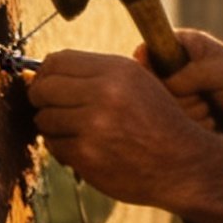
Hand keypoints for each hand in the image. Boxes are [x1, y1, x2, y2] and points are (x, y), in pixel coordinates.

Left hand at [27, 49, 222, 207]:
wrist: (181, 162)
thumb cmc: (158, 119)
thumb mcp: (138, 81)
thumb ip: (98, 74)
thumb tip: (45, 71)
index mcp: (118, 69)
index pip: (58, 61)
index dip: (46, 71)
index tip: (47, 81)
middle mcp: (104, 93)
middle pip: (43, 88)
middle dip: (40, 97)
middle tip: (50, 106)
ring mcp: (93, 126)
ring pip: (44, 118)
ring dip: (52, 125)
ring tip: (73, 128)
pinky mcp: (86, 155)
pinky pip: (53, 145)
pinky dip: (61, 147)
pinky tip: (83, 146)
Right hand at [131, 27, 222, 133]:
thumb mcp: (219, 71)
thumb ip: (188, 75)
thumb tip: (160, 85)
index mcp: (181, 46)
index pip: (147, 52)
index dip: (149, 69)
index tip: (167, 82)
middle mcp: (174, 69)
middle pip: (152, 88)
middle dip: (180, 98)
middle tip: (203, 96)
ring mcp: (176, 93)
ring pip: (163, 110)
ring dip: (191, 114)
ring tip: (211, 107)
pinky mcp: (181, 115)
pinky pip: (173, 127)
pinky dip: (194, 126)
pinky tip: (211, 121)